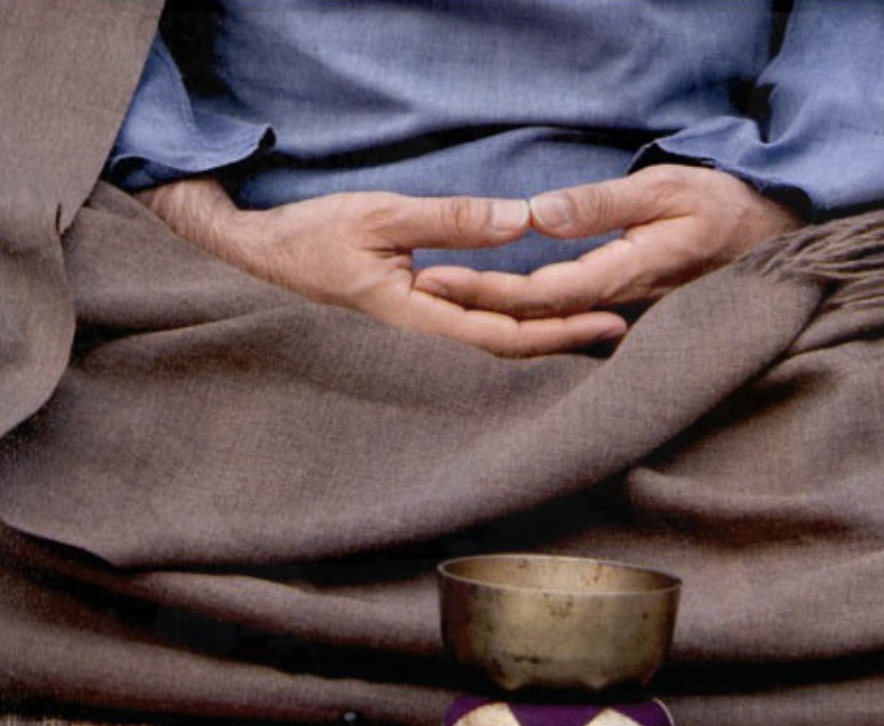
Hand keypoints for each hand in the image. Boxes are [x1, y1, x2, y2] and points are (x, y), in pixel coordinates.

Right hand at [137, 178, 627, 356]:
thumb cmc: (314, 237)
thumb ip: (450, 220)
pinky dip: (513, 326)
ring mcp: (418, 336)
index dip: (561, 331)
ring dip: (543, 336)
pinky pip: (473, 332)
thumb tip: (519, 221)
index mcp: (418, 319)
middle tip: (621, 325)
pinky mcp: (413, 323)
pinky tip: (537, 315)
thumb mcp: (381, 217)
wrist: (262, 258)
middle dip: (565, 340)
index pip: (505, 336)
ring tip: (593, 324)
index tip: (610, 317)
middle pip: (509, 351)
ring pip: (492, 346)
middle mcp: (423, 340)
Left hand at [414, 165, 802, 317]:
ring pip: (546, 325)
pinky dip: (523, 317)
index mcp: (624, 273)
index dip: (486, 289)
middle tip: (420, 291)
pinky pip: (564, 321)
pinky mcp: (623, 310)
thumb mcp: (667, 189)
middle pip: (533, 316)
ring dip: (493, 316)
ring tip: (441, 304)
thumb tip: (539, 215)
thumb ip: (603, 205)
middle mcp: (618, 304)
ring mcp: (621, 313)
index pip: (540, 292)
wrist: (768, 243)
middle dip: (475, 306)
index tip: (436, 277)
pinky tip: (491, 311)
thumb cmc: (721, 208)